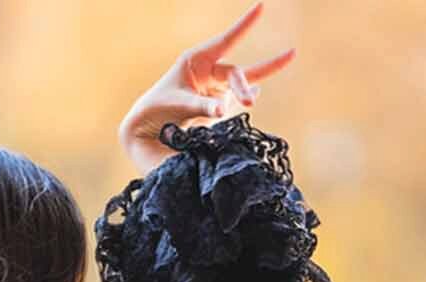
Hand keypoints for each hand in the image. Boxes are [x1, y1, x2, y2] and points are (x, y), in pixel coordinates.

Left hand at [117, 1, 295, 174]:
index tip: (261, 6)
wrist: (148, 126)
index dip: (244, 24)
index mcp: (196, 60)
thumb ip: (202, 107)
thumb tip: (225, 111)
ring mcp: (214, 87)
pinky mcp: (217, 103)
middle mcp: (208, 71)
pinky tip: (255, 92)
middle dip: (243, 85)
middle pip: (235, 72)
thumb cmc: (158, 108)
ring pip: (240, 83)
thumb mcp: (178, 105)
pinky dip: (247, 93)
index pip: (226, 40)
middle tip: (248, 102)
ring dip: (249, 89)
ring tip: (278, 69)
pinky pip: (236, 97)